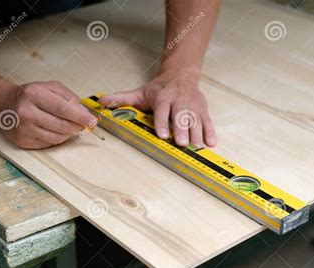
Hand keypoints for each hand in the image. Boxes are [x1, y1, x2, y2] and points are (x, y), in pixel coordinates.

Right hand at [0, 81, 96, 148]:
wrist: (3, 104)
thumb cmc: (30, 94)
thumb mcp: (49, 87)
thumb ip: (69, 97)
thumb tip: (84, 113)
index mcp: (33, 94)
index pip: (63, 109)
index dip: (81, 116)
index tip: (92, 121)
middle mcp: (26, 112)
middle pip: (62, 125)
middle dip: (77, 126)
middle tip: (84, 124)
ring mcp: (23, 128)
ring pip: (57, 137)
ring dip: (68, 133)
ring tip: (69, 126)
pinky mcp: (23, 141)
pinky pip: (49, 144)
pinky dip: (57, 138)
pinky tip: (55, 130)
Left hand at [98, 72, 216, 146]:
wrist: (181, 74)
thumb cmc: (158, 88)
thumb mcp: (139, 92)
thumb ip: (121, 99)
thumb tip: (101, 101)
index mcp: (163, 97)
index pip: (162, 110)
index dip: (162, 122)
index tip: (162, 135)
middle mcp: (179, 101)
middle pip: (181, 116)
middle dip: (182, 130)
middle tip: (182, 143)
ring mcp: (192, 106)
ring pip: (196, 120)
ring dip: (197, 134)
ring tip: (198, 147)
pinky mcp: (203, 109)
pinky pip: (208, 121)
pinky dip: (210, 132)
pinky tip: (211, 144)